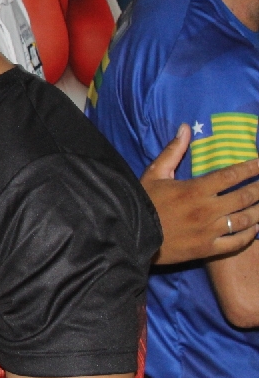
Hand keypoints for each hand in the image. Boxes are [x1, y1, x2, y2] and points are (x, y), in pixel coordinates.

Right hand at [143, 124, 258, 263]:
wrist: (130, 236)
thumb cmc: (142, 202)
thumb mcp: (154, 173)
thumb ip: (173, 151)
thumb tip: (186, 128)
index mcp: (195, 189)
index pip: (231, 175)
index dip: (251, 168)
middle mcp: (207, 209)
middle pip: (245, 196)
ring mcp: (209, 231)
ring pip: (245, 219)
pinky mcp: (207, 249)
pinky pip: (237, 242)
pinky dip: (250, 234)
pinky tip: (255, 227)